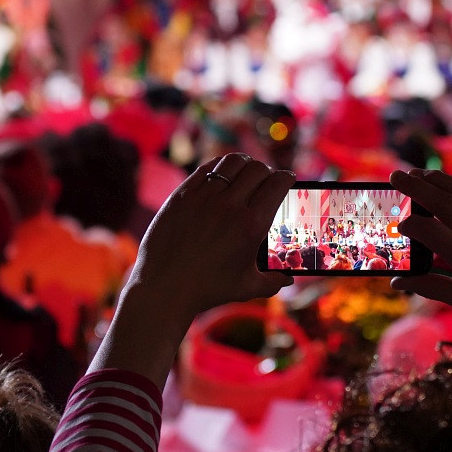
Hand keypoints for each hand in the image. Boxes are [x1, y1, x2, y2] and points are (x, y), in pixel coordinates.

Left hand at [125, 153, 294, 323]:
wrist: (163, 288)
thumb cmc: (207, 290)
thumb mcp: (246, 287)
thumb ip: (272, 281)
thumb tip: (288, 278)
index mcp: (251, 225)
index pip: (277, 184)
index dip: (286, 177)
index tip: (288, 178)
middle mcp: (230, 206)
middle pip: (257, 169)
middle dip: (267, 171)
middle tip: (266, 179)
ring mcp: (204, 197)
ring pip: (232, 162)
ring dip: (244, 164)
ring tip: (245, 172)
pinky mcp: (182, 195)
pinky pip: (206, 169)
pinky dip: (219, 167)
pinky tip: (221, 175)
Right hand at [389, 169, 451, 327]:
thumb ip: (429, 287)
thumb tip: (397, 282)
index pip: (430, 231)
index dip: (410, 224)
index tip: (400, 225)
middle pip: (444, 201)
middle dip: (416, 186)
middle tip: (396, 176)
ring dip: (438, 179)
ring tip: (418, 174)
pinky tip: (448, 188)